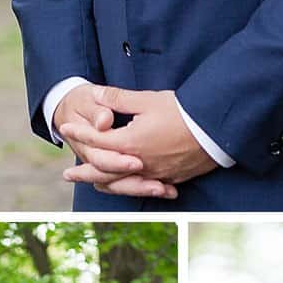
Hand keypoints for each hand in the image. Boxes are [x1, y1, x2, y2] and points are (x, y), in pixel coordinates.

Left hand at [63, 87, 215, 193]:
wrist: (216, 129)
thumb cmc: (183, 112)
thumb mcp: (148, 100)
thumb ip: (120, 99)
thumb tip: (97, 94)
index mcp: (130, 143)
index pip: (97, 139)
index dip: (80, 133)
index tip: (66, 128)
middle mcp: (139, 163)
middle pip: (104, 171)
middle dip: (84, 172)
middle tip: (68, 174)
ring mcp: (155, 173)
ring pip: (123, 184)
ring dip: (104, 183)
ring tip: (93, 184)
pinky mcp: (170, 177)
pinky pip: (145, 187)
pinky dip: (132, 188)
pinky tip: (127, 186)